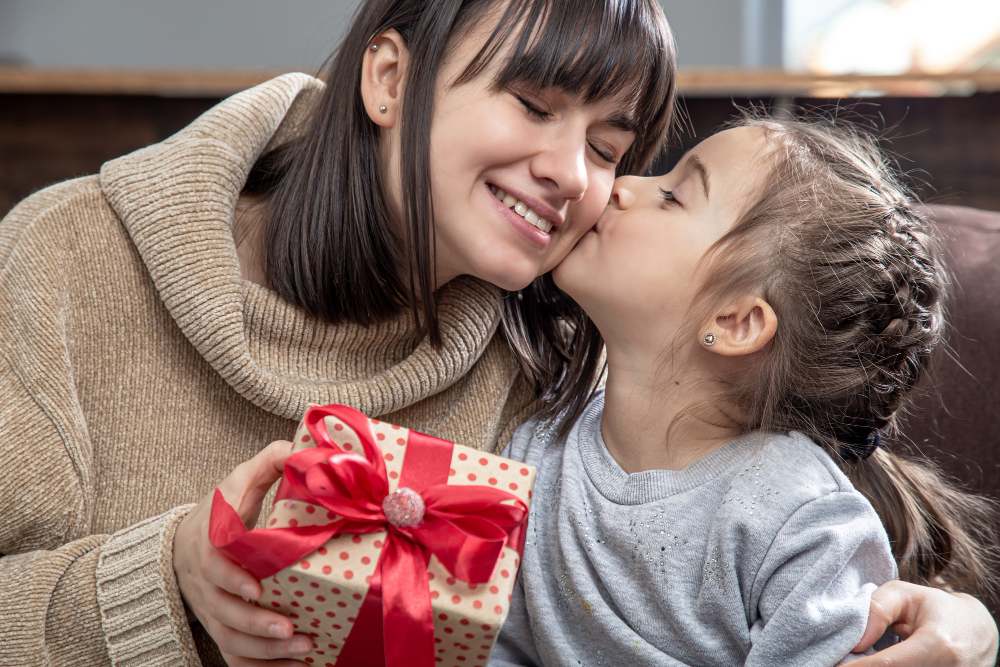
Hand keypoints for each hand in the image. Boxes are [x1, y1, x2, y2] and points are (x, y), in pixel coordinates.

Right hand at [173, 440, 312, 666]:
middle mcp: (205, 582)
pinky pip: (234, 657)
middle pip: (223, 612)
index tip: (258, 587)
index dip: (232, 578)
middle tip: (292, 629)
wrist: (181, 544)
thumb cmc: (220, 510)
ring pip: (230, 639)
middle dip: (257, 624)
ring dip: (265, 650)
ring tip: (304, 649)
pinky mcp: (219, 628)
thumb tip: (303, 450)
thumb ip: (270, 461)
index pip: (214, 563)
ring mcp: (210, 609)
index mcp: (209, 543)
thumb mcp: (240, 479)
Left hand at [850, 580, 998, 665]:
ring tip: (859, 659)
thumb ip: (876, 609)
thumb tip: (855, 642)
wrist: (978, 631)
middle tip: (842, 660)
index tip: (835, 665)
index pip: (889, 664)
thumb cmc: (936, 608)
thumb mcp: (904, 594)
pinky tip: (875, 663)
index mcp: (938, 644)